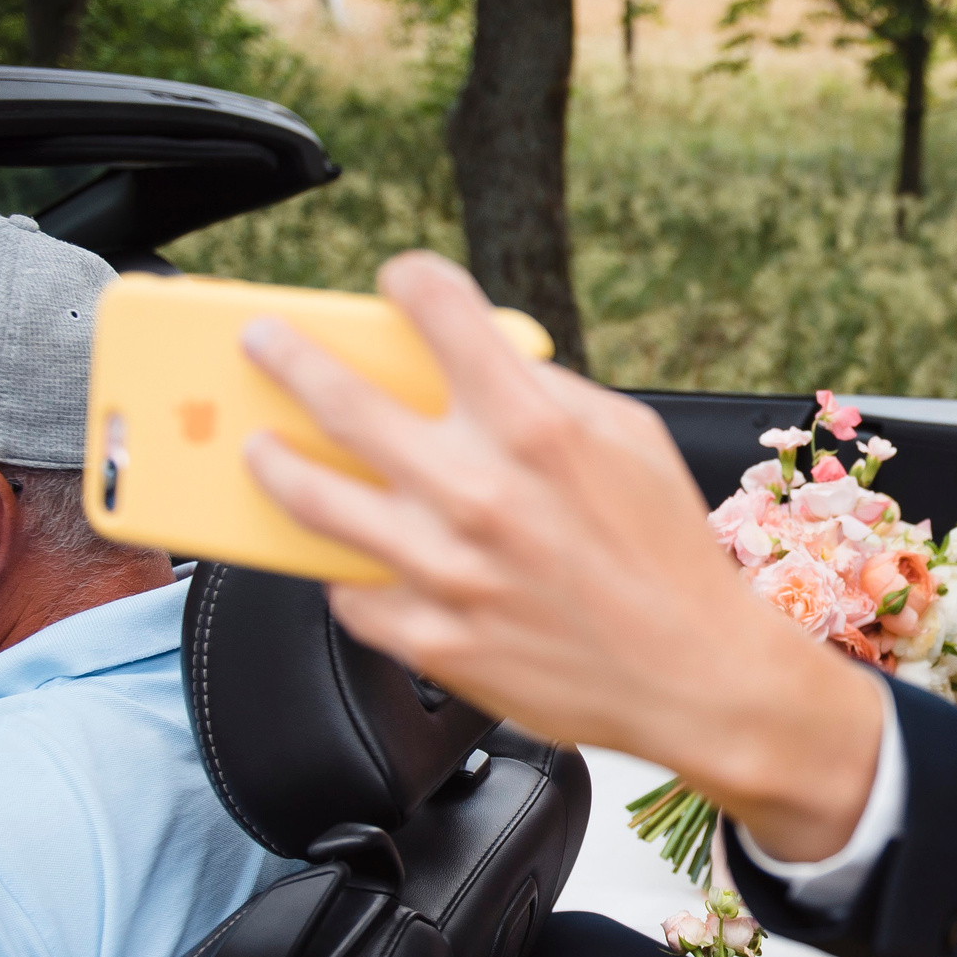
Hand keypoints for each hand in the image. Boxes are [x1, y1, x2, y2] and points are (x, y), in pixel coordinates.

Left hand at [241, 252, 882, 862]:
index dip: (408, 279)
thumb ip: (550, 393)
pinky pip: (351, 590)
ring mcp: (445, 569)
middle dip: (285, 355)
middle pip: (338, 397)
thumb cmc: (669, 556)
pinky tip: (356, 554)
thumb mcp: (631, 440)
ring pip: (311, 497)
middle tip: (263, 343)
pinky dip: (348, 567)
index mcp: (534, 427)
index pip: (439, 310)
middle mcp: (479, 491)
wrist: (694, 676)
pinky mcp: (431, 637)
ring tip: (262, 446)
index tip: (397, 281)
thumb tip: (484, 360)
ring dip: (272, 460)